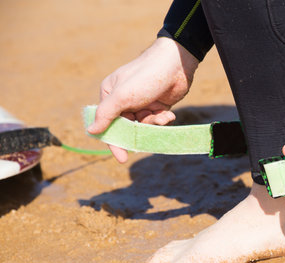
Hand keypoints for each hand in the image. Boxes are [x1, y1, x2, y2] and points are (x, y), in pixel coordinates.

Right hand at [87, 37, 198, 161]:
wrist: (176, 64)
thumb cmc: (145, 76)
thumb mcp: (122, 96)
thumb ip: (106, 114)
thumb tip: (91, 131)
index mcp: (110, 95)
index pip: (107, 123)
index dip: (114, 141)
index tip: (122, 158)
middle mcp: (124, 100)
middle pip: (127, 127)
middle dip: (139, 132)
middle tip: (147, 140)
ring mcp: (141, 103)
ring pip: (144, 125)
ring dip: (153, 124)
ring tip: (161, 116)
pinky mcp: (157, 105)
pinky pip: (156, 120)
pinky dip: (162, 119)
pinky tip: (169, 114)